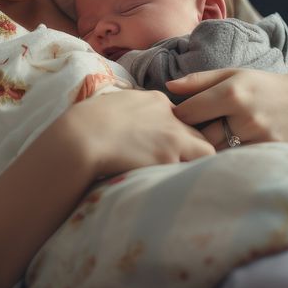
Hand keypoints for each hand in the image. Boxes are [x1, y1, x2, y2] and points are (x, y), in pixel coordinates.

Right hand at [56, 89, 215, 176]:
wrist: (83, 136)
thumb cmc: (91, 121)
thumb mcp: (120, 103)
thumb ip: (139, 110)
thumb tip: (141, 120)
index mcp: (158, 101)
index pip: (185, 118)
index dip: (181, 135)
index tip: (172, 148)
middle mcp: (171, 117)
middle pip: (200, 134)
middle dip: (195, 150)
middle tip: (184, 165)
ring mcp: (173, 138)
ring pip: (204, 153)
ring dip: (195, 164)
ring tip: (183, 178)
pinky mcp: (168, 160)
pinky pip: (187, 171)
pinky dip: (181, 178)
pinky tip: (171, 186)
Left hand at [167, 68, 287, 149]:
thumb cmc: (264, 86)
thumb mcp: (233, 74)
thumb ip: (199, 80)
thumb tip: (168, 87)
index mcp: (232, 92)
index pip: (189, 112)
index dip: (178, 118)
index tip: (175, 120)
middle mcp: (245, 115)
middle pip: (201, 137)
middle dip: (190, 138)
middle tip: (182, 139)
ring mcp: (259, 137)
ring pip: (218, 153)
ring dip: (207, 152)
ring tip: (201, 148)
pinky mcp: (270, 153)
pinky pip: (237, 162)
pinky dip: (226, 160)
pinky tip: (223, 156)